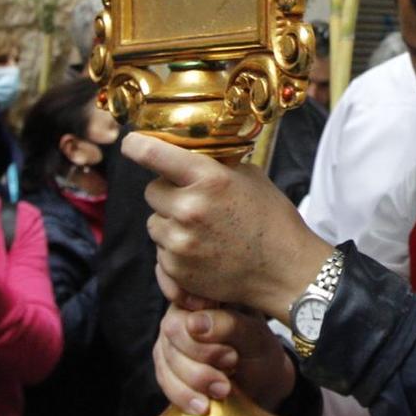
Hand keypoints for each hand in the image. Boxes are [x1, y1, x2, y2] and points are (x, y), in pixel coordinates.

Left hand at [123, 132, 333, 320]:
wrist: (285, 271)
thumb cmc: (272, 221)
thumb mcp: (250, 178)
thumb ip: (215, 166)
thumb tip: (188, 156)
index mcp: (209, 179)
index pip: (153, 154)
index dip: (137, 145)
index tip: (131, 143)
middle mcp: (189, 209)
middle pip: (151, 191)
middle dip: (168, 193)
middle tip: (193, 200)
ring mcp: (180, 242)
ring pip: (154, 223)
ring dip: (170, 222)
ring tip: (202, 229)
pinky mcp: (177, 270)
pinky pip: (162, 251)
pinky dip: (176, 250)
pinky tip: (204, 251)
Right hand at [152, 265, 297, 414]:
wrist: (260, 384)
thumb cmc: (260, 352)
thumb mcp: (256, 337)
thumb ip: (229, 325)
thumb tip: (194, 323)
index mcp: (205, 294)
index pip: (188, 301)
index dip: (203, 328)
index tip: (230, 354)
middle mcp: (182, 312)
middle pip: (173, 330)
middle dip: (203, 356)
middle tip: (232, 366)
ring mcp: (171, 340)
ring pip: (167, 358)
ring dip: (196, 379)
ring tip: (225, 389)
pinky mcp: (166, 366)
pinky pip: (164, 380)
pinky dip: (184, 396)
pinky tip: (203, 405)